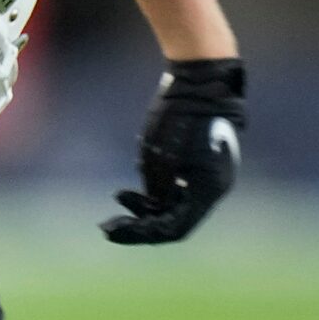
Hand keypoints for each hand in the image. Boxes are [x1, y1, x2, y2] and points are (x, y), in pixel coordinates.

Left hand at [103, 59, 241, 245]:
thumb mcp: (162, 155)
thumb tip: (152, 210)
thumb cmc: (181, 117)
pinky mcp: (197, 171)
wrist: (199, 85)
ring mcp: (206, 180)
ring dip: (143, 212)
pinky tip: (127, 195)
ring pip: (172, 210)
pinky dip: (151, 198)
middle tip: (106, 228)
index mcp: (209, 189)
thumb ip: (158, 188)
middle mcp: (212, 190)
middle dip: (139, 226)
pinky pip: (173, 195)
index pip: (175, 228)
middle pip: (173, 223)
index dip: (144, 234)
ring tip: (117, 201)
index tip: (115, 230)